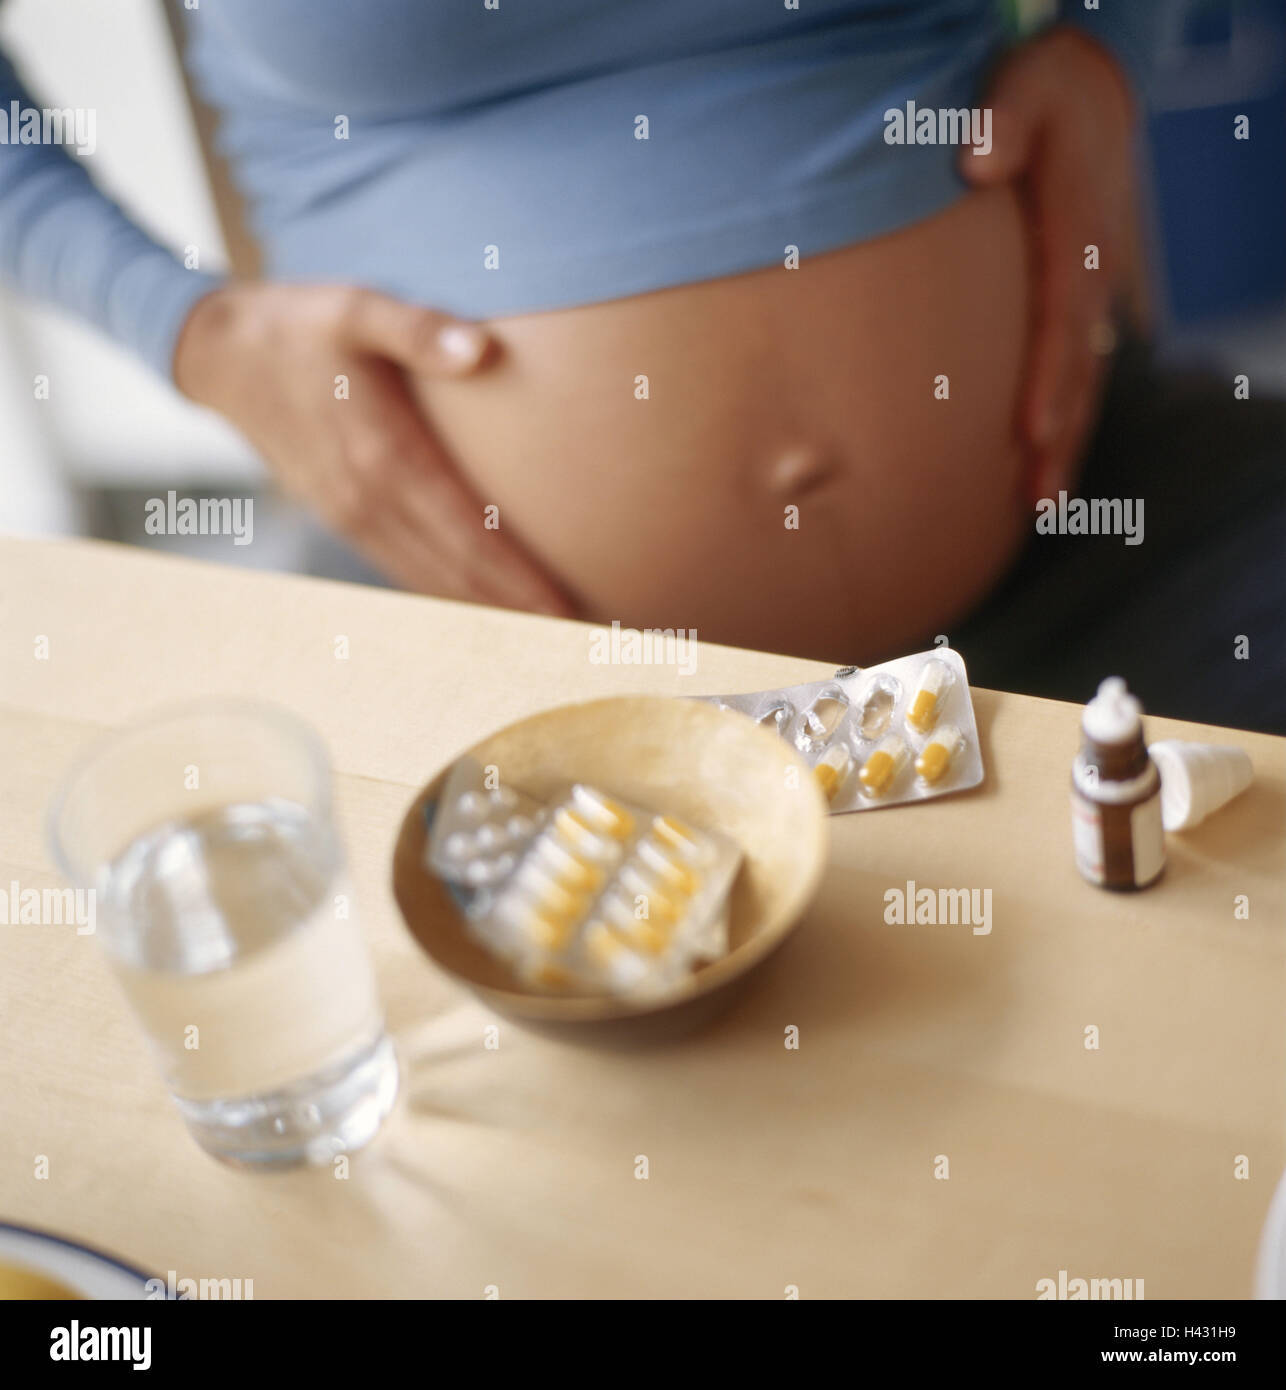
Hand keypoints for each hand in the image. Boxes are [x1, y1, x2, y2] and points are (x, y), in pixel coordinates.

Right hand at [173, 282, 576, 615]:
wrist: (219, 353)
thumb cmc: (299, 325)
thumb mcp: (355, 307)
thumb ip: (419, 329)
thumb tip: (482, 349)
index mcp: (384, 458)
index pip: (468, 537)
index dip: (517, 579)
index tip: (564, 609)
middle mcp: (368, 502)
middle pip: (455, 574)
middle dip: (513, 609)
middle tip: (572, 632)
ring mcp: (351, 516)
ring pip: (428, 580)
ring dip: (482, 609)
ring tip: (537, 627)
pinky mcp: (341, 516)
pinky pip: (403, 567)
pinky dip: (445, 590)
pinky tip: (478, 600)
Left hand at [961, 28, 1150, 503]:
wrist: (1088, 106)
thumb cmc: (1040, 101)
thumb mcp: (1024, 87)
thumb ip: (1003, 121)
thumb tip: (977, 161)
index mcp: (1077, 230)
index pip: (1062, 312)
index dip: (1049, 372)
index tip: (1031, 426)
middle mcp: (1091, 274)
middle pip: (1079, 366)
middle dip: (1060, 435)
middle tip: (1038, 496)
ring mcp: (1091, 298)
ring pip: (1083, 382)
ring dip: (1065, 447)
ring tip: (1043, 507)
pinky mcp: (1079, 312)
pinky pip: (1077, 376)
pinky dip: (1064, 426)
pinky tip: (1039, 476)